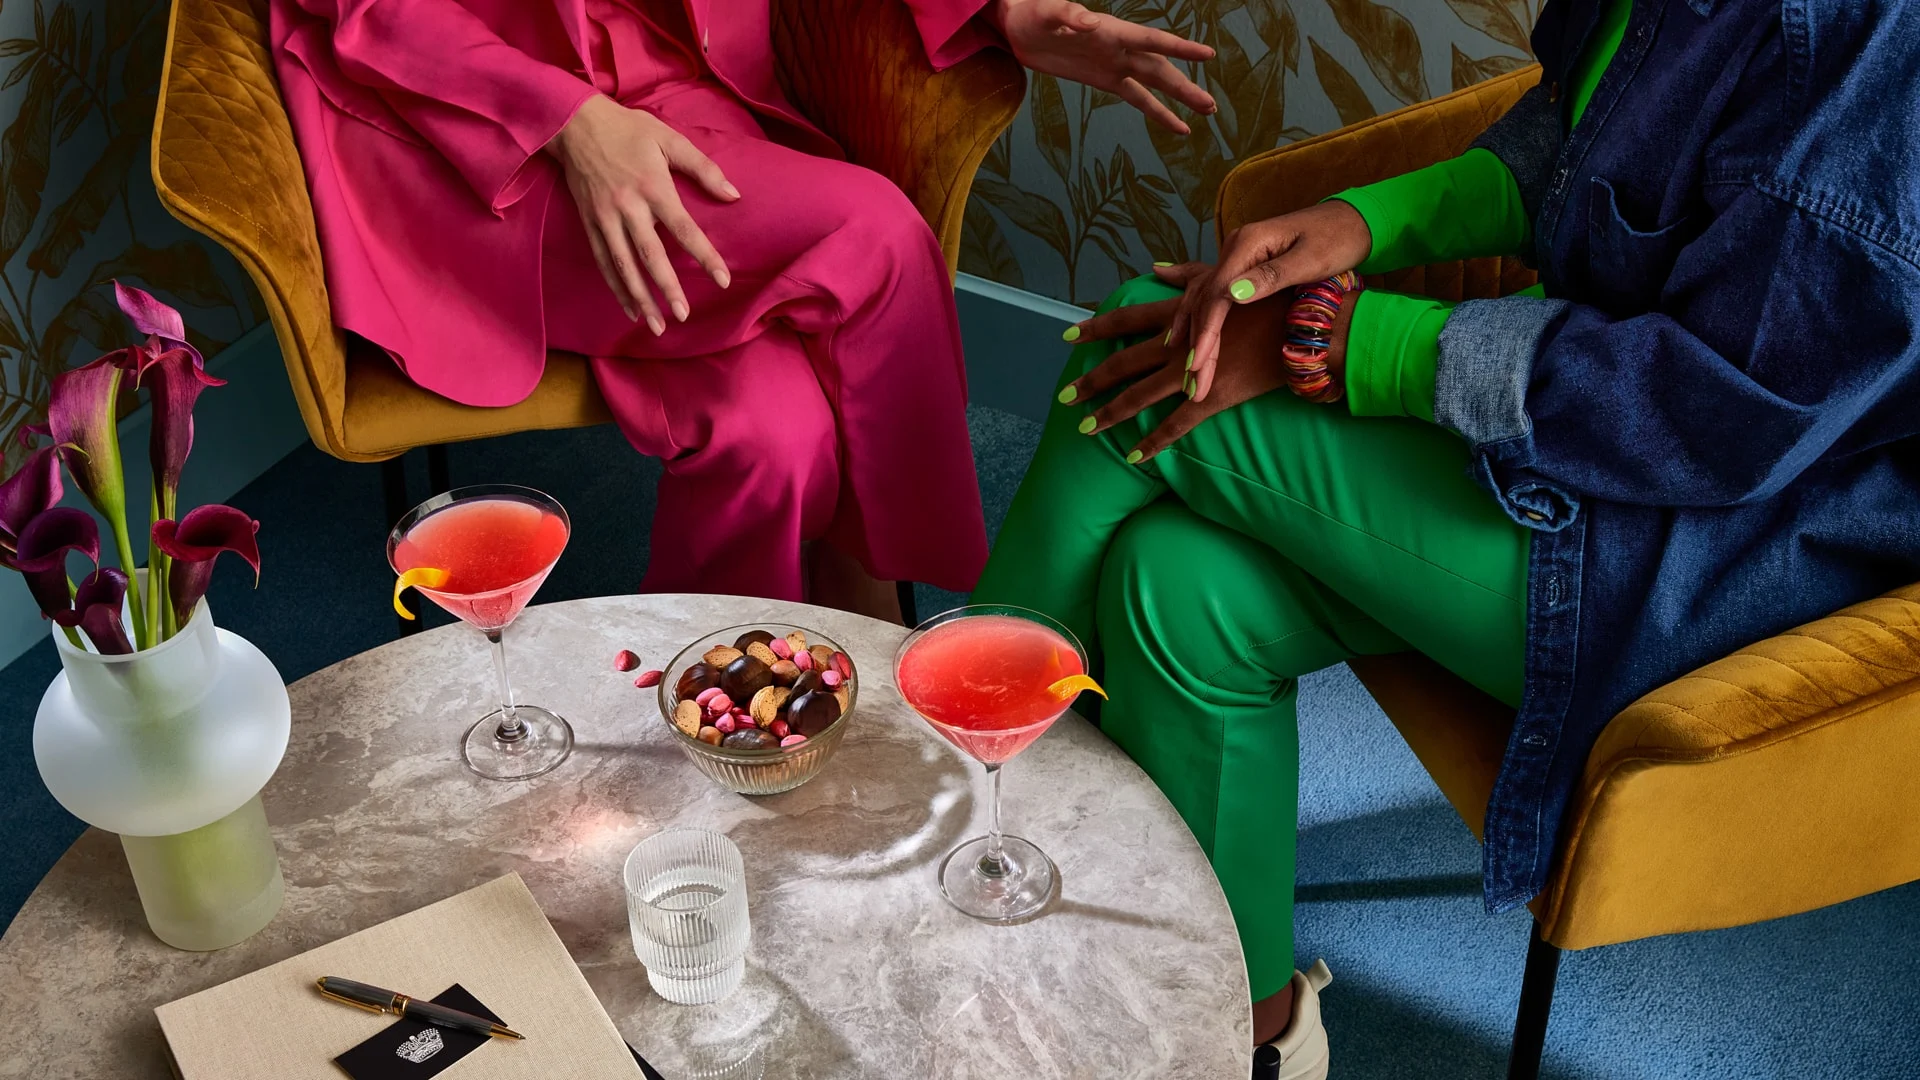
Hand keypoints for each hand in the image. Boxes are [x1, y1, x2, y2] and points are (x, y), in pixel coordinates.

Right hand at [547, 95, 736, 333]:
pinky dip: (617, 288)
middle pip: (650, 255)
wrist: (574, 123)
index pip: (684, 228)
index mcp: (653, 186)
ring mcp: (605, 218)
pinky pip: (604, 262)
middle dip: (667, 288)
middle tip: (683, 315)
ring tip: (657, 325)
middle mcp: (628, 207)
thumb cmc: (628, 129)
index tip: (722, 280)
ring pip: (624, 266)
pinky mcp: (590, 223)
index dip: (704, 256)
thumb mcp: (668, 138)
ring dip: (641, 298)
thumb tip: (733, 194)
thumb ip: (702, 168)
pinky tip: (630, 309)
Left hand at [991, 0, 1214, 132]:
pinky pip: (1137, 98)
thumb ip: (1069, 16)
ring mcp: (1115, 65)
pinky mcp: (1105, 80)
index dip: (1179, 48)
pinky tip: (1177, 126)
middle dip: (1185, 86)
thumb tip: (1090, 22)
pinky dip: (1157, 112)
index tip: (1206, 55)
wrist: (1019, 27)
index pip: (1151, 40)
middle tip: (1210, 105)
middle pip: (1160, 68)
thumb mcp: (1046, 12)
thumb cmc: (1033, 13)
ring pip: (1155, 84)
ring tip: (1206, 113)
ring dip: (1179, 99)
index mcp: (1111, 30)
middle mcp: (1119, 48)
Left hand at [1062, 268, 1354, 462]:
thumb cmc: (1270, 296)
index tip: (1067, 335)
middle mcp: (1177, 344)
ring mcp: (1192, 373)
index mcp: (1179, 314)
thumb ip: (1188, 275)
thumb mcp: (1225, 277)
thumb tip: (1155, 267)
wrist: (1304, 324)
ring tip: (1083, 429)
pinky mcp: (1211, 398)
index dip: (1095, 328)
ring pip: (1140, 396)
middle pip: (1122, 363)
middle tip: (1064, 396)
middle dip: (1091, 381)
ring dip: (1110, 413)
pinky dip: (1153, 442)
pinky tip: (1133, 457)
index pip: (1126, 319)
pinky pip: (1176, 425)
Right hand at [1185, 200, 1370, 398]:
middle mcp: (1235, 247)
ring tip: (1187, 372)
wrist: (1352, 220)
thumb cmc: (1338, 239)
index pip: (1217, 294)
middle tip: (1194, 384)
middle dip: (1199, 343)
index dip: (1206, 333)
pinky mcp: (1244, 264)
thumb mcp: (1311, 260)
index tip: (1198, 365)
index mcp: (1248, 243)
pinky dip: (1200, 319)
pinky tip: (1181, 336)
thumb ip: (1271, 277)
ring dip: (1195, 335)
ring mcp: (1237, 255)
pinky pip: (1215, 295)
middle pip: (1206, 300)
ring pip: (1205, 299)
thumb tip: (1232, 294)